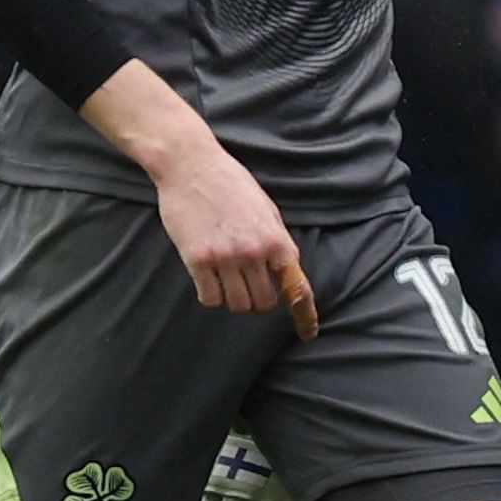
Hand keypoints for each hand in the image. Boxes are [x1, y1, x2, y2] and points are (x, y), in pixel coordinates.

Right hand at [154, 146, 317, 338]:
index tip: (308, 333)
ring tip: (229, 282)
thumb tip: (284, 270)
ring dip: (235, 300)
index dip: (305, 314)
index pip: (296, 286)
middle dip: (261, 303)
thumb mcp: (266, 209)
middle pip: (263, 303)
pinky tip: (210, 282)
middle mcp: (254, 252)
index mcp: (277, 239)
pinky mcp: (196, 260)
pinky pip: (210, 298)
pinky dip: (212, 297)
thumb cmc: (232, 184)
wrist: (192, 166)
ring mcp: (224, 258)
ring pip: (237, 305)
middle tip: (252, 291)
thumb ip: (276, 241)